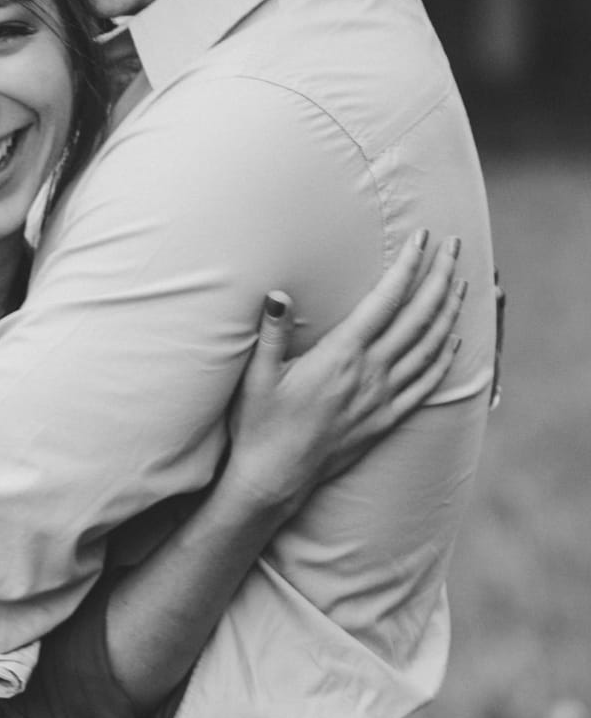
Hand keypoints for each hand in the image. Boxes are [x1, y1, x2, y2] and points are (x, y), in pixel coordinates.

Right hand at [227, 230, 465, 511]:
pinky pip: (426, 385)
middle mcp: (370, 374)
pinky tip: (453, 342)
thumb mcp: (256, 374)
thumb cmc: (261, 425)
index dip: (407, 266)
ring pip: (429, 348)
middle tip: (454, 247)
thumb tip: (278, 293)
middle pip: (418, 318)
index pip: (385, 300)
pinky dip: (444, 359)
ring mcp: (382, 398)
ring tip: (461, 283)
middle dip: (440, 277)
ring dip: (449, 312)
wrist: (274, 479)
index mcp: (341, 356)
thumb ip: (272, 332)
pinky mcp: (386, 420)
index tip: (421, 238)